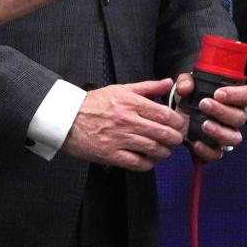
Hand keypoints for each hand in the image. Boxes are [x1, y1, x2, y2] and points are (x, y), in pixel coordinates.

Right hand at [62, 78, 186, 170]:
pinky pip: (135, 162)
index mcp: (131, 103)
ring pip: (151, 148)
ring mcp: (119, 139)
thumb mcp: (122, 89)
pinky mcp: (110, 154)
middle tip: (176, 139)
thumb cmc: (94, 103)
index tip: (180, 124)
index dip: (177, 121)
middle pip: (161, 133)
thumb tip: (169, 82)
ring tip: (165, 150)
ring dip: (163, 152)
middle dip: (174, 138)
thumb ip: (148, 87)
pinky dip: (147, 164)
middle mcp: (127, 121)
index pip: (164, 114)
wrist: (66, 118)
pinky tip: (149, 160)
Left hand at [173, 72, 246, 161]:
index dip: (237, 95)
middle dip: (222, 111)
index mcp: (235, 98)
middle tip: (204, 104)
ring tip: (204, 124)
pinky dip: (207, 150)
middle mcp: (235, 117)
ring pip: (234, 138)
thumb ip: (185, 82)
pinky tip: (196, 142)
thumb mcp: (186, 84)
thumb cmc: (190, 96)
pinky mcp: (214, 149)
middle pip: (241, 117)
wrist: (178, 117)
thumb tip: (185, 88)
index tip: (218, 93)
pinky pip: (217, 154)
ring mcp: (227, 134)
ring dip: (220, 131)